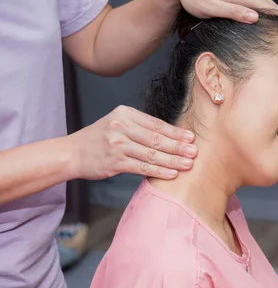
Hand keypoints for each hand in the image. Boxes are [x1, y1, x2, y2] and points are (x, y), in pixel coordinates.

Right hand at [66, 105, 197, 179]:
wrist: (71, 153)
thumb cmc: (99, 139)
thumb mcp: (117, 123)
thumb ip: (140, 127)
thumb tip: (172, 136)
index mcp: (125, 114)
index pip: (156, 124)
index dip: (176, 132)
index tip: (191, 138)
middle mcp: (121, 127)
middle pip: (156, 138)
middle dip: (178, 146)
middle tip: (195, 152)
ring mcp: (117, 145)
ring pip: (152, 154)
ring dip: (173, 160)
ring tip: (188, 164)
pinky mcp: (114, 162)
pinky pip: (142, 167)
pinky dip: (159, 171)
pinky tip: (172, 174)